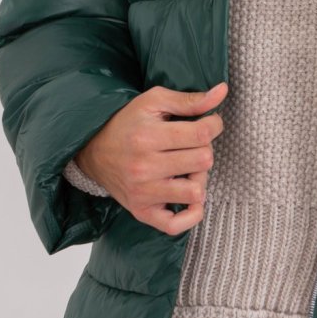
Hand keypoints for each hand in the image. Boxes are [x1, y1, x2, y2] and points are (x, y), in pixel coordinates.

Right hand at [75, 81, 227, 235]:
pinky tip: (188, 196)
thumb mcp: (154, 102)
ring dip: (199, 179)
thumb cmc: (128, 123)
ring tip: (188, 170)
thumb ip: (190, 99)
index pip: (201, 134)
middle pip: (203, 161)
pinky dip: (191, 214)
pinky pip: (176, 225)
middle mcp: (144, 167)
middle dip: (205, 150)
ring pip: (195, 192)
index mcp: (148, 136)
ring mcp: (143, 192)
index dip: (214, 125)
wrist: (93, 150)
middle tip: (193, 146)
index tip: (209, 123)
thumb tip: (222, 92)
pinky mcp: (142, 211)